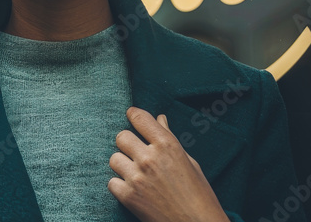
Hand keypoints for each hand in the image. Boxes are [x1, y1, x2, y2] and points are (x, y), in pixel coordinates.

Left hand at [108, 107, 229, 221]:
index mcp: (167, 145)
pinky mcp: (128, 196)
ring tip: (137, 174)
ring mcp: (137, 177)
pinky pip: (111, 182)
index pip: (139, 117)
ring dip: (123, 165)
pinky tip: (134, 190)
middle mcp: (149, 158)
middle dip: (127, 143)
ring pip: (114, 158)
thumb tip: (159, 118)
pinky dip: (120, 186)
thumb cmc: (199, 194)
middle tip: (136, 153)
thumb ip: (169, 139)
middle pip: (121, 137)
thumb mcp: (189, 161)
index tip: (131, 116)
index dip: (133, 115)